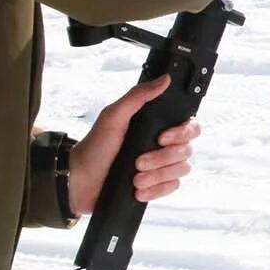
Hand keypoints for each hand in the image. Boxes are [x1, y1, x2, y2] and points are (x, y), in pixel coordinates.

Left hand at [66, 76, 201, 215]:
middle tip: (139, 161)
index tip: (160, 138)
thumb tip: (164, 79)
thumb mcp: (113, 116)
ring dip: (157, 176)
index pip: (190, 127)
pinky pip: (172, 187)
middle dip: (162, 159)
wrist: (80, 181)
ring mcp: (161, 167)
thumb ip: (138, 96)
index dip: (181, 134)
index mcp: (157, 127)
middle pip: (186, 150)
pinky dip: (156, 189)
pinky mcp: (157, 186)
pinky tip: (138, 189)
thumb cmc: (94, 147)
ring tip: (136, 178)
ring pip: (181, 170)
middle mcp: (163, 146)